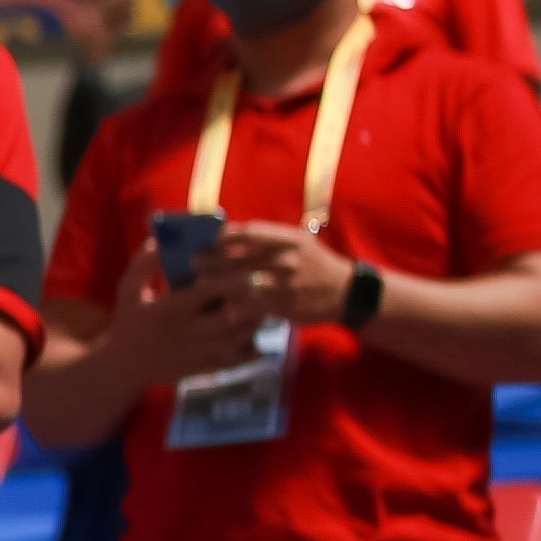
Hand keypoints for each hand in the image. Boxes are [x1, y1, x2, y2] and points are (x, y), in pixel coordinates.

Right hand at [102, 242, 261, 385]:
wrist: (122, 367)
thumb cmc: (128, 323)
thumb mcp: (127, 290)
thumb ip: (142, 265)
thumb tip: (158, 240)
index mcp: (173, 309)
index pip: (212, 292)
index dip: (234, 280)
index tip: (245, 270)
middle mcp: (190, 332)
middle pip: (233, 317)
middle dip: (252, 302)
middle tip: (263, 289)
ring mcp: (198, 353)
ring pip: (239, 339)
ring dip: (254, 322)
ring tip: (261, 308)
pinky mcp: (202, 368)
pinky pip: (235, 361)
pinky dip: (251, 350)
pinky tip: (254, 337)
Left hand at [206, 221, 358, 327]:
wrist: (345, 292)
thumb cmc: (314, 264)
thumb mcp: (298, 242)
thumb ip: (269, 238)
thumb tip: (231, 234)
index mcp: (287, 238)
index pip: (247, 233)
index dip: (223, 237)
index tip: (208, 240)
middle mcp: (284, 258)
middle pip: (236, 258)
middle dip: (211, 261)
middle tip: (195, 263)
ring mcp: (282, 284)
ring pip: (238, 284)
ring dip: (216, 284)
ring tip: (201, 285)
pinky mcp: (281, 306)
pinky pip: (249, 307)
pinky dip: (233, 307)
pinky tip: (223, 307)